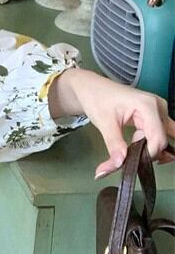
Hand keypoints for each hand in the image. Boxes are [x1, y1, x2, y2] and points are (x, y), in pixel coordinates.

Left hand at [48, 68, 174, 176]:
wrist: (91, 88)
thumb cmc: (97, 99)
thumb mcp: (103, 122)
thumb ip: (113, 144)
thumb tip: (118, 165)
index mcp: (148, 105)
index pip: (158, 138)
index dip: (147, 154)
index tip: (130, 164)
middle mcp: (158, 107)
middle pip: (161, 140)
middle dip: (146, 153)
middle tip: (126, 158)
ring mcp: (159, 112)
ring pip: (161, 140)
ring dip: (147, 149)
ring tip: (128, 148)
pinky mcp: (155, 117)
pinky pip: (158, 136)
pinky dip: (149, 145)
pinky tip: (136, 146)